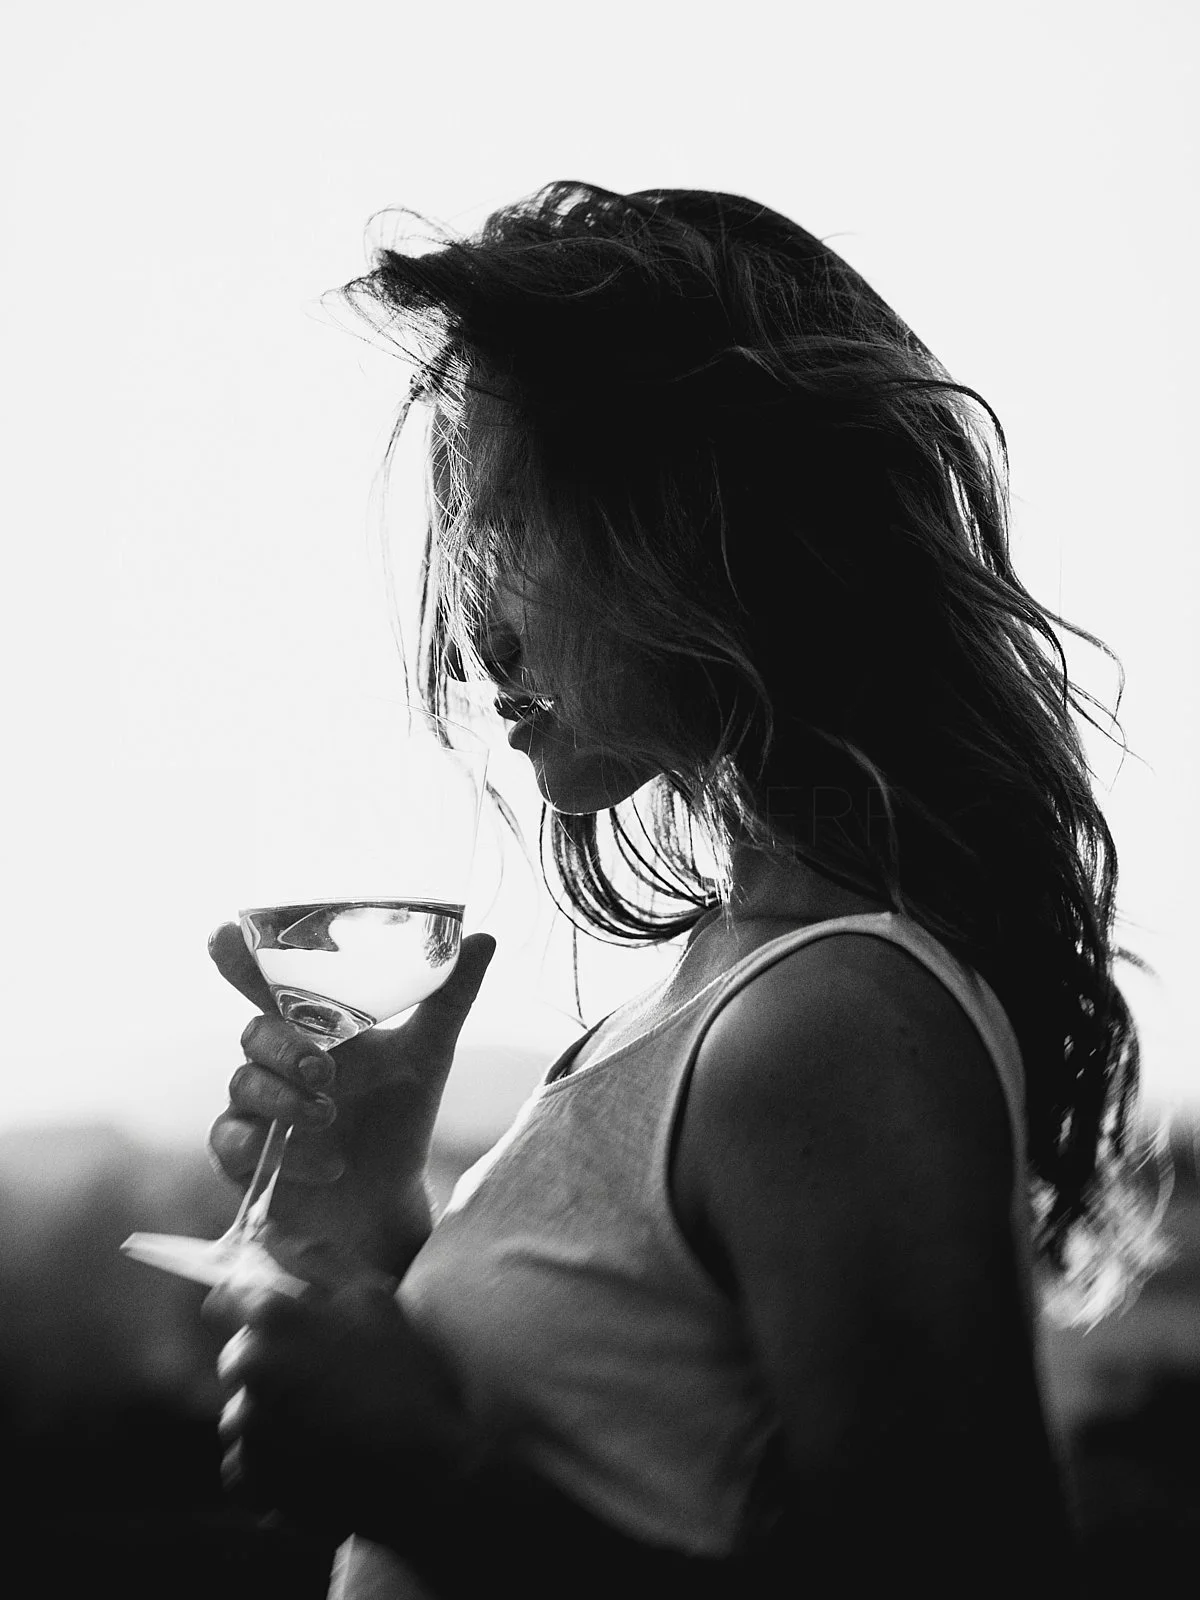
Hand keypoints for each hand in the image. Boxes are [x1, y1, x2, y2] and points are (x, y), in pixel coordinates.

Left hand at [205, 1236, 474, 1541]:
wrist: (423, 1467)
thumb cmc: (404, 1373)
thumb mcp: (374, 1297)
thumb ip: (315, 1259)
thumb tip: (266, 1232)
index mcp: (273, 1317)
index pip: (227, 1295)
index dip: (251, 1302)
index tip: (284, 1318)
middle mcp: (249, 1366)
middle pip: (239, 1356)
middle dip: (271, 1362)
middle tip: (325, 1376)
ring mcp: (246, 1425)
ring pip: (242, 1411)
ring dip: (271, 1415)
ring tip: (325, 1423)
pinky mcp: (250, 1476)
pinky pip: (242, 1463)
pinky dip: (269, 1463)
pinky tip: (312, 1458)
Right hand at [206, 924, 496, 1272]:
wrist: (389, 1199)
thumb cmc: (397, 1117)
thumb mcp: (428, 1054)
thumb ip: (449, 997)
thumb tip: (485, 938)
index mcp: (309, 1026)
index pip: (265, 982)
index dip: (238, 957)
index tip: (221, 934)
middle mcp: (274, 1061)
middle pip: (253, 1033)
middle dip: (284, 1047)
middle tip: (325, 1069)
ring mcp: (254, 1108)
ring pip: (243, 1085)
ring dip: (286, 1099)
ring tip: (329, 1116)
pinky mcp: (242, 1157)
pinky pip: (236, 1143)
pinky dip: (282, 1151)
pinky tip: (327, 1164)